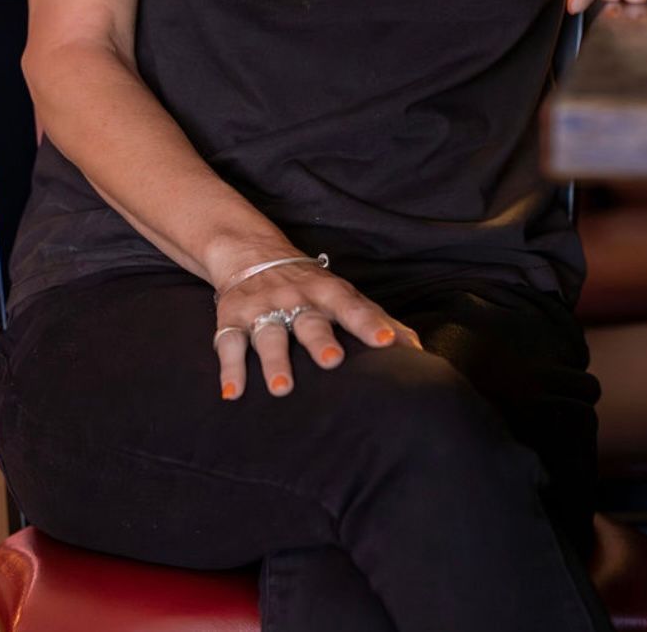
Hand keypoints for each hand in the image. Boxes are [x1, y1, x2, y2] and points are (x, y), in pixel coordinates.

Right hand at [214, 262, 421, 400]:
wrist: (250, 252)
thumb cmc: (310, 286)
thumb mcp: (342, 295)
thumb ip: (377, 320)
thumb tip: (419, 352)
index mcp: (327, 292)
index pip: (353, 306)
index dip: (371, 323)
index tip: (388, 342)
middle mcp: (296, 299)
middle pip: (310, 319)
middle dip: (321, 340)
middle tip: (332, 361)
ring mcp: (262, 309)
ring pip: (269, 334)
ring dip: (275, 360)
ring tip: (282, 388)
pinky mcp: (232, 320)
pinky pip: (228, 344)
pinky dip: (230, 370)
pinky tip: (233, 394)